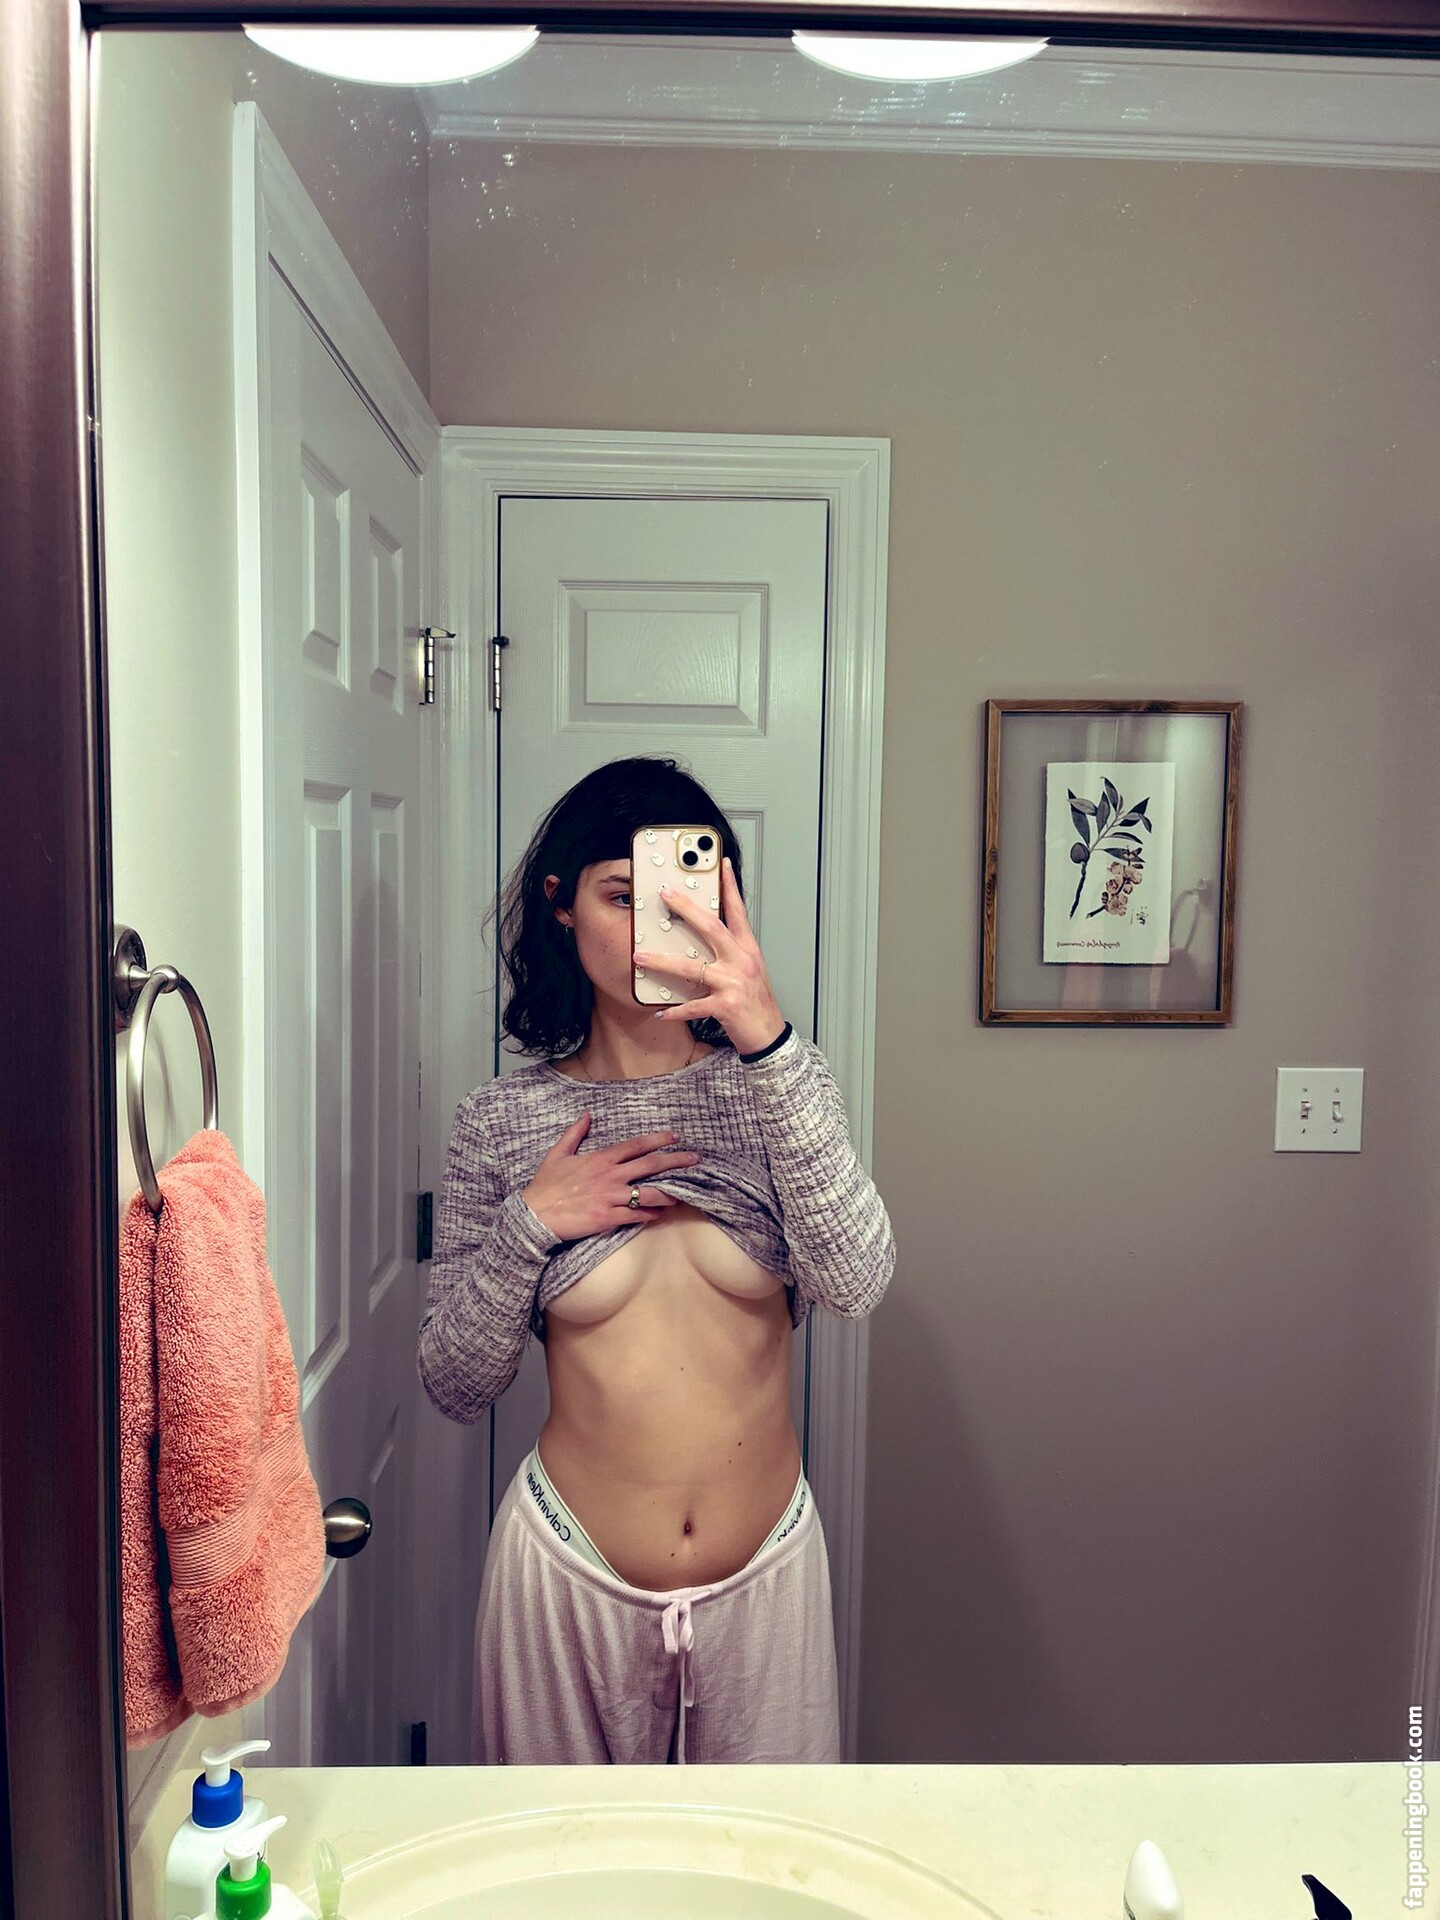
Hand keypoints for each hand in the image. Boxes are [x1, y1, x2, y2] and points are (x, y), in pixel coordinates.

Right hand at [522, 1113, 699, 1240]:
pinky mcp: (608, 1218)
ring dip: (669, 1192)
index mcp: (600, 1159)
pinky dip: (651, 1214)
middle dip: (675, 1161)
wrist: (535, 1215)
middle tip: (694, 1159)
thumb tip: (587, 1114)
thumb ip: (574, 1133)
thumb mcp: (558, 1154)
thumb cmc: (545, 1185)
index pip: (636, 1146)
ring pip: (648, 1192)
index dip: (658, 1140)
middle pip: (650, 1165)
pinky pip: (636, 1215)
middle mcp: (610, 1175)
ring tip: (685, 1193)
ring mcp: (610, 1197)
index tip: (675, 1137)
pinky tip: (661, 1214)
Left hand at [637, 856, 786, 1055]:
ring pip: (692, 967)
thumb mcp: (748, 970)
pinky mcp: (725, 1006)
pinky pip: (692, 1005)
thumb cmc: (756, 1002)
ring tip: (640, 956)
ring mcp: (733, 983)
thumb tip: (702, 936)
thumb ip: (729, 952)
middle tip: (667, 895)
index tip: (722, 865)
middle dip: (687, 909)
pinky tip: (660, 1010)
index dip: (730, 887)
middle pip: (712, 927)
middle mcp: (742, 961)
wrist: (769, 1035)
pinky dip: (674, 1010)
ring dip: (662, 961)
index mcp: (748, 950)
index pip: (738, 912)